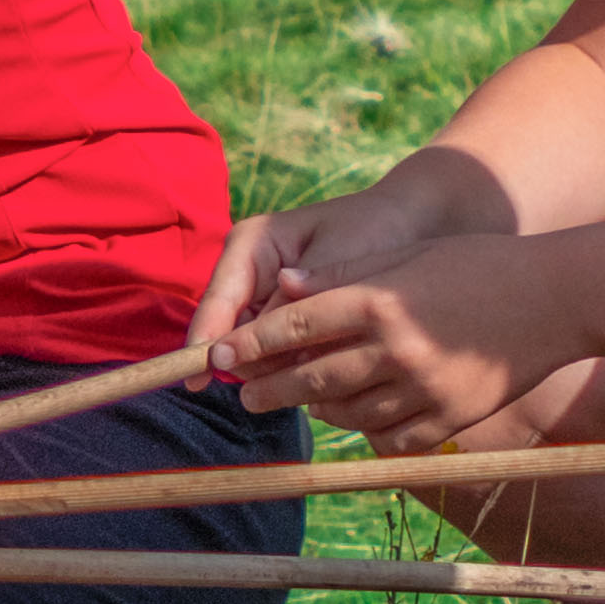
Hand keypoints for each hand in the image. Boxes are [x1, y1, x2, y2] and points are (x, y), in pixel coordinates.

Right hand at [181, 177, 442, 366]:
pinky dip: (295, 365)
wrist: (410, 225)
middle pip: (229, 333)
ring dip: (277, 367)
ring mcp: (265, 298)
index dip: (204, 341)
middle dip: (251, 360)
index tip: (194, 378)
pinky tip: (327, 365)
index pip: (217, 301)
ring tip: (325, 364)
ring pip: (252, 350)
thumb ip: (302, 303)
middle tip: (296, 373)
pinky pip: (276, 353)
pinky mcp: (285, 320)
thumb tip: (271, 350)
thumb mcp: (337, 262)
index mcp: (252, 245)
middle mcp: (250, 273)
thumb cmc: (373, 231)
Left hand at [220, 229, 574, 454]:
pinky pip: (389, 437)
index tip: (220, 356)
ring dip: (315, 408)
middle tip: (244, 395)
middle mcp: (396, 349)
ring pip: (347, 411)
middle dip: (269, 387)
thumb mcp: (406, 258)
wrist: (555, 300)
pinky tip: (353, 419)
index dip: (251, 344)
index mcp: (380, 301)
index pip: (296, 326)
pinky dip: (365, 430)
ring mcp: (424, 389)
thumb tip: (281, 286)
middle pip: (311, 376)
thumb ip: (342, 276)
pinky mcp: (449, 419)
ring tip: (298, 401)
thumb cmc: (476, 267)